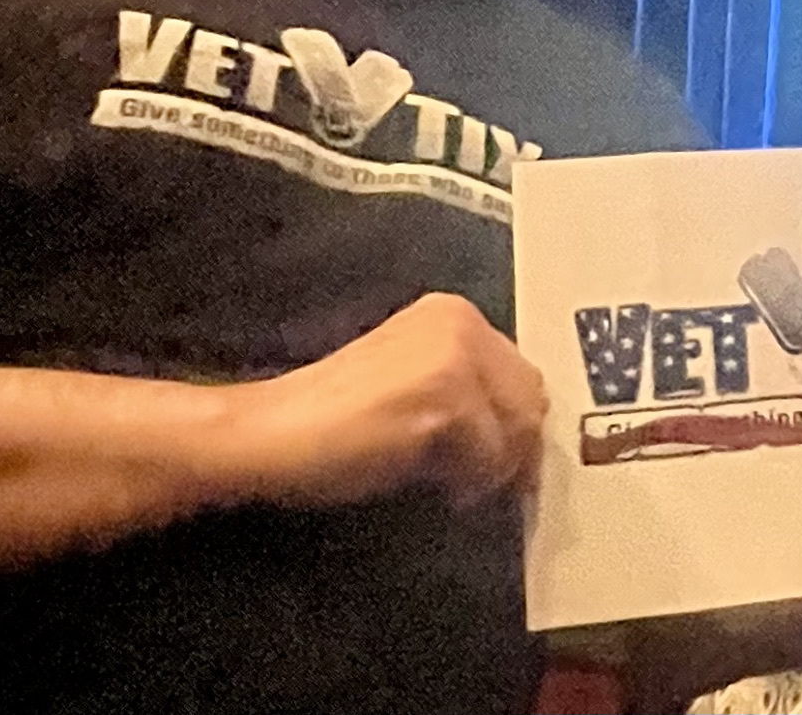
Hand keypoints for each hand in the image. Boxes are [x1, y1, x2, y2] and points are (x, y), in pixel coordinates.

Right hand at [231, 292, 547, 510]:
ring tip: (448, 487)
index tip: (495, 468)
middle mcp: (461, 320)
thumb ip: (463, 391)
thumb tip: (518, 440)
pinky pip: (488, 460)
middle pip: (529, 400)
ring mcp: (454, 355)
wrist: (272, 432)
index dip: (513, 429)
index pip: (521, 376)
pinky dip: (468, 486)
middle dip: (511, 450)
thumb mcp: (411, 386)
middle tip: (474, 487)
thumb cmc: (333, 421)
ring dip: (490, 471)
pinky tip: (431, 488)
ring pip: (515, 432)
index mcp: (452, 313)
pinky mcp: (443, 396)